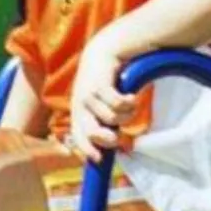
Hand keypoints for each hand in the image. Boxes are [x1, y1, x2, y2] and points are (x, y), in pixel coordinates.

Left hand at [66, 39, 132, 161]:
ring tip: (130, 105)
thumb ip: (102, 121)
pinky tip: (132, 97)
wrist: (102, 51)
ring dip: (126, 115)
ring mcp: (88, 95)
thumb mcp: (98, 102)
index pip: (78, 136)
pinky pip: (119, 104)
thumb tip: (114, 143)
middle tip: (118, 138)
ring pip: (112, 118)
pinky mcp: (100, 85)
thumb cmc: (103, 82)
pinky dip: (129, 103)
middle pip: (92, 132)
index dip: (87, 149)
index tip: (99, 159)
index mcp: (78, 112)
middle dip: (106, 139)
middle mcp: (80, 105)